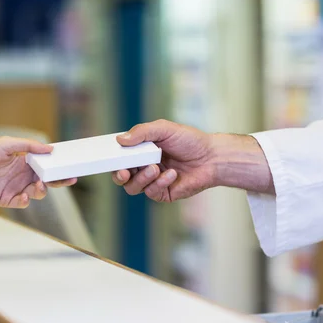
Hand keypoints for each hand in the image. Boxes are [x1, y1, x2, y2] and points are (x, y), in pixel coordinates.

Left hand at [0, 137, 76, 214]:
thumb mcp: (6, 144)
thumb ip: (28, 145)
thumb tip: (49, 148)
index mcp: (23, 160)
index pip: (45, 164)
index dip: (57, 166)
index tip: (69, 166)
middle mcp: (21, 174)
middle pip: (45, 180)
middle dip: (58, 181)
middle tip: (68, 180)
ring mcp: (14, 188)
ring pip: (37, 192)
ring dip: (41, 190)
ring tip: (39, 186)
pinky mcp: (6, 200)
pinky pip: (22, 202)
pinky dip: (26, 200)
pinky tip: (24, 197)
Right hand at [112, 120, 273, 201]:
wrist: (212, 157)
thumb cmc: (190, 140)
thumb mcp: (164, 129)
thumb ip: (142, 132)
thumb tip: (120, 140)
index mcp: (140, 152)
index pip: (119, 158)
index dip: (112, 160)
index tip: (110, 159)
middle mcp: (143, 167)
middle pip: (121, 176)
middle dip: (119, 175)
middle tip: (124, 172)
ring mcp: (152, 182)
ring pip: (133, 187)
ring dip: (141, 178)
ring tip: (155, 168)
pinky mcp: (163, 193)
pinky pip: (151, 192)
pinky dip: (159, 183)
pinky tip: (172, 174)